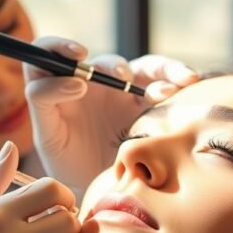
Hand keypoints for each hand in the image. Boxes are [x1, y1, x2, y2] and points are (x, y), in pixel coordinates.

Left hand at [24, 37, 199, 193]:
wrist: (93, 186)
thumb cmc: (65, 161)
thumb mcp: (47, 135)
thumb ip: (47, 102)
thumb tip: (74, 82)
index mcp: (60, 85)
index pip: (52, 53)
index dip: (60, 46)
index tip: (77, 55)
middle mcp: (93, 82)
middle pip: (106, 61)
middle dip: (114, 66)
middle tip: (120, 77)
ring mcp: (123, 91)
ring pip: (143, 68)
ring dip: (160, 70)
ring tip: (167, 89)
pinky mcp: (147, 102)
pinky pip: (164, 84)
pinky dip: (176, 79)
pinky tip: (186, 83)